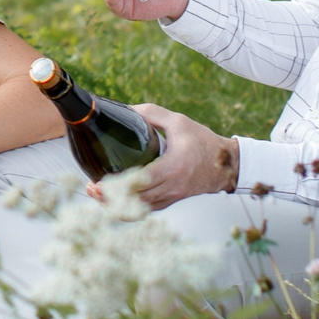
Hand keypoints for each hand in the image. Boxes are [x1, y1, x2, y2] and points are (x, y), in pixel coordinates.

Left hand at [86, 106, 236, 209]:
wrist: (227, 165)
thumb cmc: (204, 142)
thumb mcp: (179, 122)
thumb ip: (152, 113)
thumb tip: (126, 108)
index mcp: (173, 167)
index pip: (141, 181)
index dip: (118, 185)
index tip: (99, 180)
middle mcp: (172, 186)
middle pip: (135, 199)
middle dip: (110, 197)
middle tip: (91, 186)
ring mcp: (172, 197)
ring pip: (139, 208)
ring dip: (117, 205)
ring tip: (97, 194)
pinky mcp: (171, 201)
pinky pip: (146, 210)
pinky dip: (129, 208)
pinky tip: (114, 200)